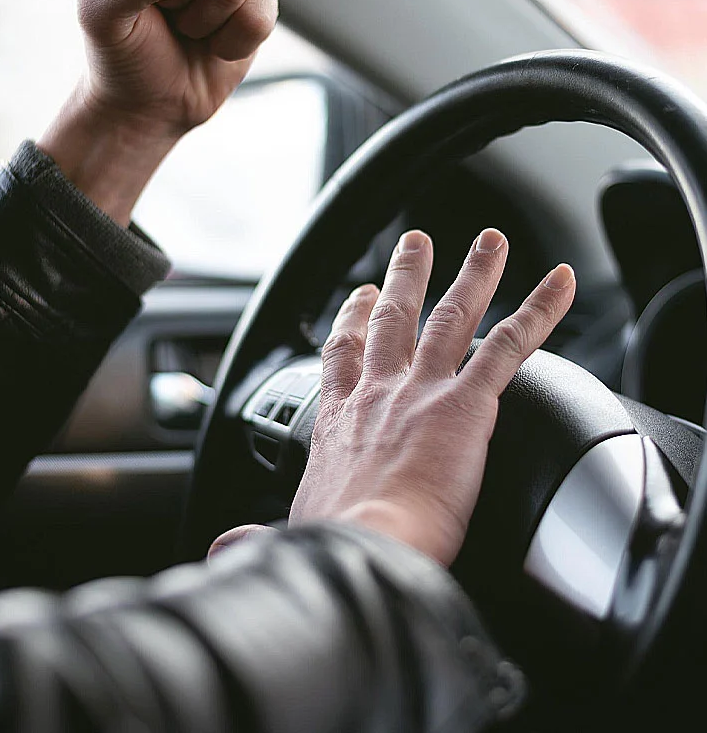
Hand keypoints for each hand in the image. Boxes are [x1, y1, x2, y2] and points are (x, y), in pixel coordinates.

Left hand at [39, 0, 277, 224]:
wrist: (150, 103)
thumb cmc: (121, 54)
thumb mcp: (103, 17)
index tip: (135, 0)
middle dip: (185, 1)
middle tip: (165, 18)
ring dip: (210, 22)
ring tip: (188, 29)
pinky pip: (263, 9)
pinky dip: (237, 40)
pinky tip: (215, 43)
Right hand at [287, 228, 575, 565]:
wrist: (363, 548)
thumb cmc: (330, 545)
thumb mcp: (289, 533)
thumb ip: (259, 535)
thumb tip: (229, 548)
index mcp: (339, 421)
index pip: (342, 357)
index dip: (351, 321)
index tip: (359, 297)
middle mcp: (378, 394)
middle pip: (394, 320)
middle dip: (406, 278)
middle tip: (417, 245)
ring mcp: (422, 392)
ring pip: (452, 317)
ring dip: (473, 274)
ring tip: (490, 241)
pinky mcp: (466, 404)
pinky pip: (509, 345)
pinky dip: (538, 309)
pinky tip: (561, 283)